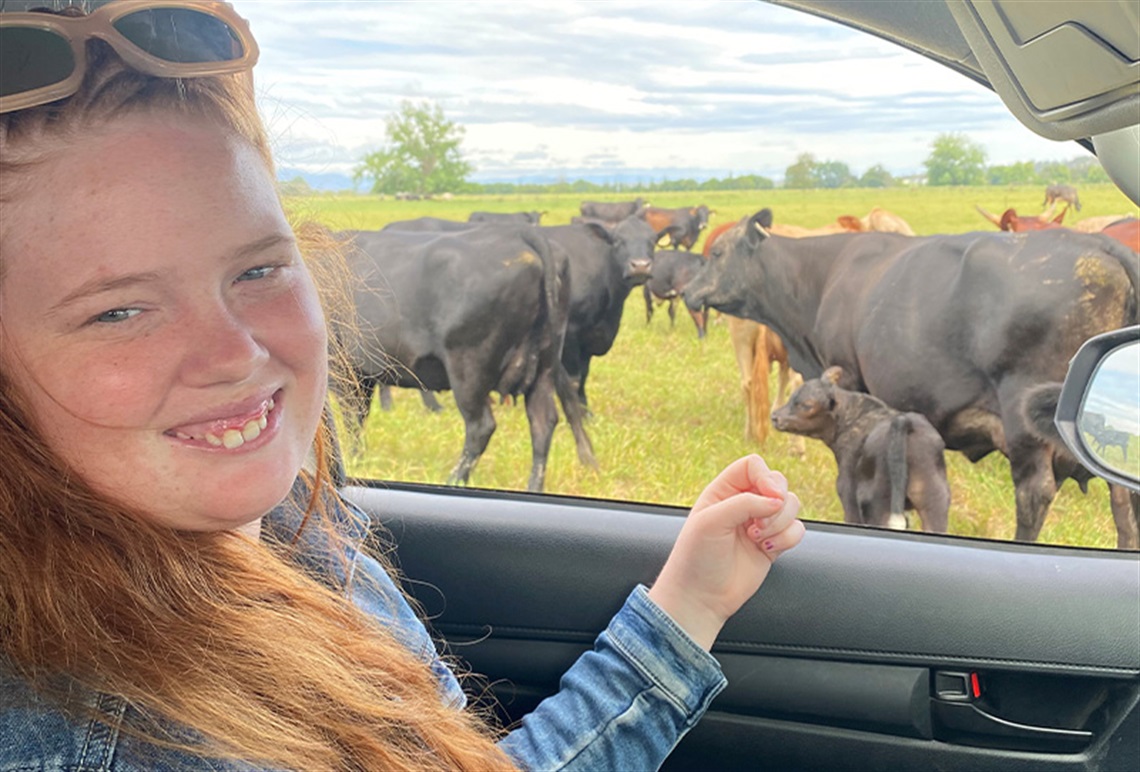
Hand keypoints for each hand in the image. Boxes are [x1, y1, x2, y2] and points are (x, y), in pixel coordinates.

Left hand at [647, 454, 803, 649]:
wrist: (701, 597)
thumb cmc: (696, 557)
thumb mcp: (711, 521)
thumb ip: (744, 503)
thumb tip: (777, 499)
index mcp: (723, 491)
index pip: (753, 465)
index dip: (765, 477)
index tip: (768, 496)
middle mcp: (743, 503)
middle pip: (778, 482)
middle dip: (777, 502)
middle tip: (758, 525)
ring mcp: (760, 524)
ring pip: (791, 505)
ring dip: (781, 523)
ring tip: (759, 540)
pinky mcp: (773, 544)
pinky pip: (796, 530)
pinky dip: (788, 539)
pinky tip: (767, 550)